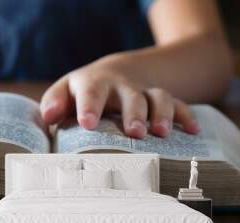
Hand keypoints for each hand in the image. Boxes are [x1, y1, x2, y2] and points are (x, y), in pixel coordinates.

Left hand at [40, 55, 199, 138]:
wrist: (115, 72)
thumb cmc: (84, 90)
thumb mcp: (66, 91)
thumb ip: (54, 103)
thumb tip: (47, 118)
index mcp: (94, 84)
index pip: (91, 91)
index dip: (89, 106)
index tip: (87, 123)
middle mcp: (121, 85)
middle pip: (130, 95)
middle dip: (134, 113)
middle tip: (134, 132)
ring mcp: (143, 91)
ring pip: (157, 97)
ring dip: (162, 114)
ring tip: (161, 133)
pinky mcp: (160, 98)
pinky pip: (178, 103)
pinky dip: (185, 115)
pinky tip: (192, 130)